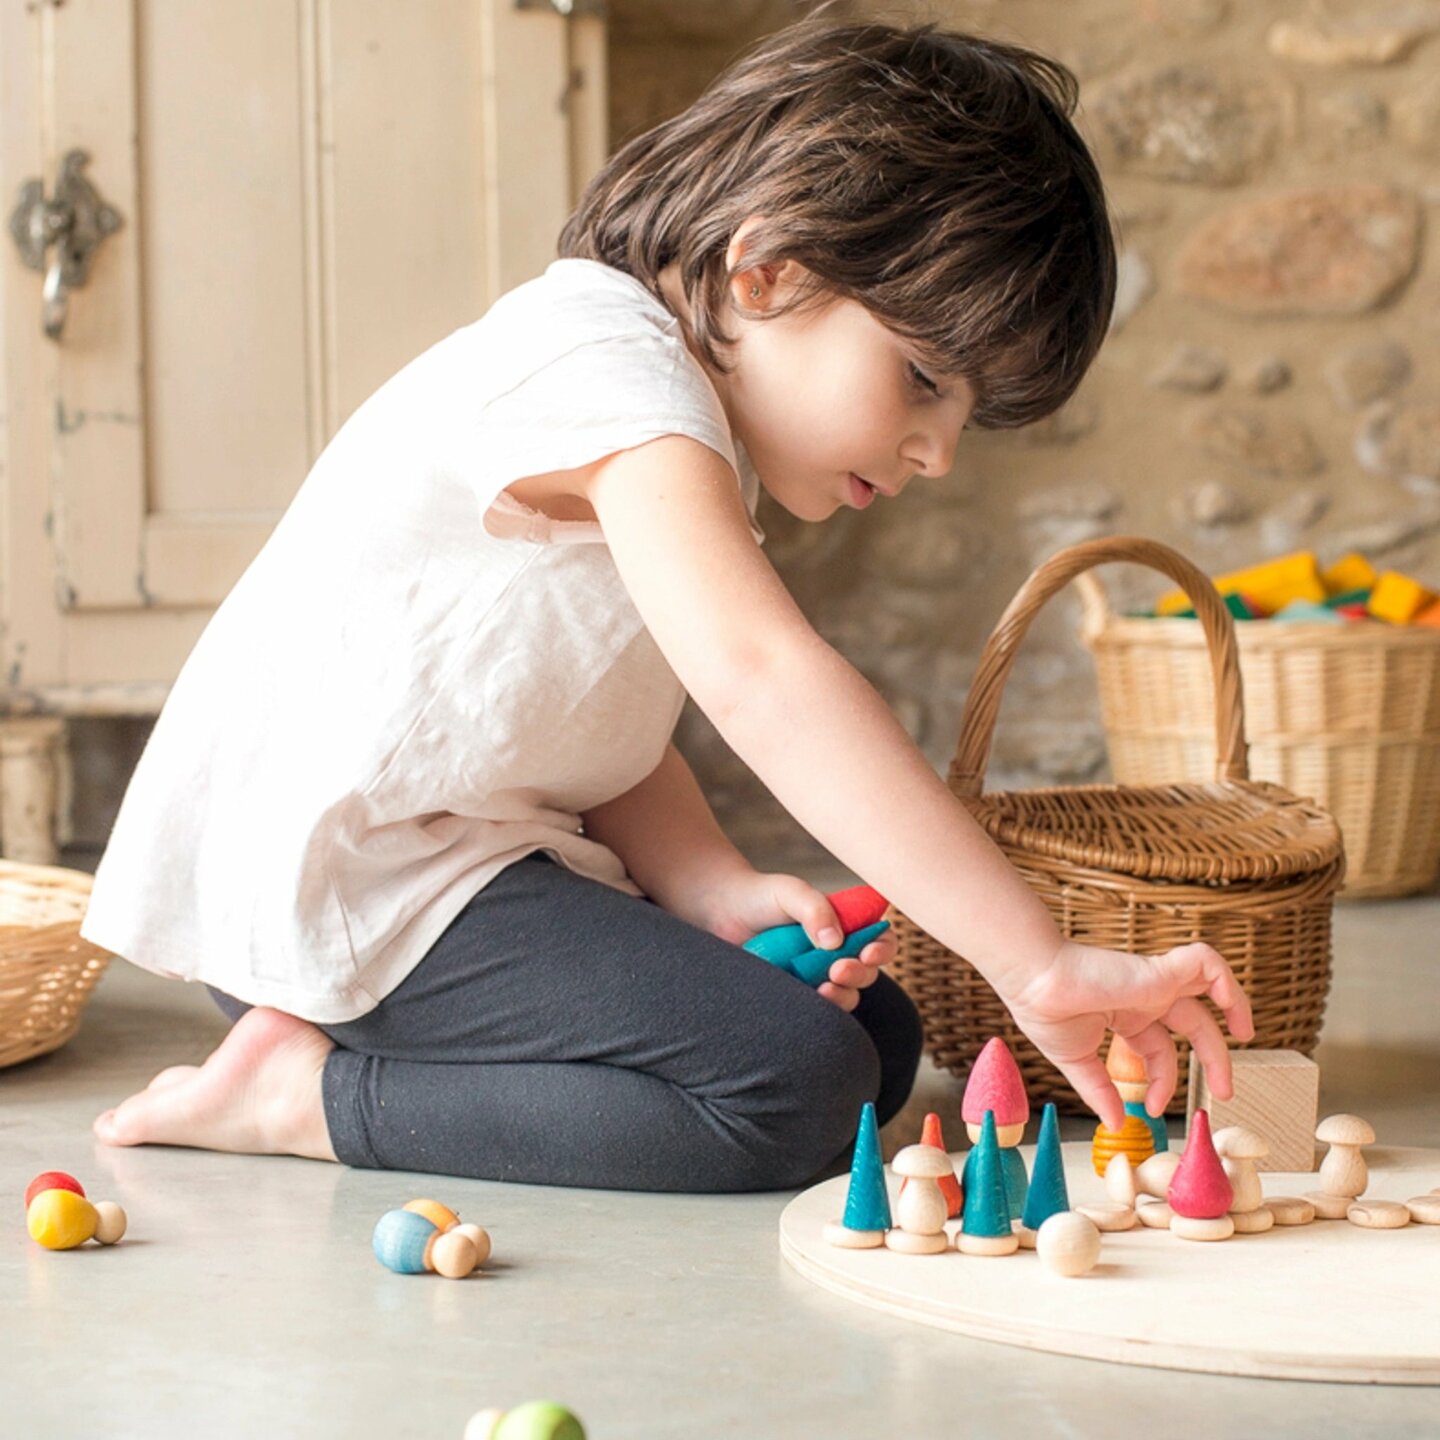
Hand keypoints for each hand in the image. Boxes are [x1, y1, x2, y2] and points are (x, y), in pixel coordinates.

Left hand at [703, 870, 894, 1012]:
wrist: (720, 912)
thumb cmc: (761, 896)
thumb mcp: (792, 892)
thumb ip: (816, 909)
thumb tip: (835, 942)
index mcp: (844, 926)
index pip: (879, 939)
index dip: (882, 948)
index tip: (868, 952)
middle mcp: (835, 953)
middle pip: (867, 972)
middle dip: (859, 974)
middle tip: (838, 969)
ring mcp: (815, 976)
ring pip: (846, 996)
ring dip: (842, 995)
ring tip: (823, 989)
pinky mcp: (794, 995)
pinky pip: (816, 1011)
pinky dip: (817, 1010)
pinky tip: (805, 1000)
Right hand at [1002, 939, 1254, 1131]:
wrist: (1033, 983)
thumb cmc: (1044, 1010)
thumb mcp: (1076, 1061)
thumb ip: (1099, 1090)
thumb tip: (1116, 1126)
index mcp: (1125, 1015)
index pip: (1160, 1048)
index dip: (1164, 1080)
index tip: (1151, 1107)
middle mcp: (1144, 998)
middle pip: (1194, 1024)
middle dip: (1214, 1059)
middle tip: (1226, 1093)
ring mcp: (1154, 982)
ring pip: (1209, 984)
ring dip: (1235, 1004)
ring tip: (1245, 1031)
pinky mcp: (1158, 971)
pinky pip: (1204, 962)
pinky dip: (1224, 978)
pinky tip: (1227, 1003)